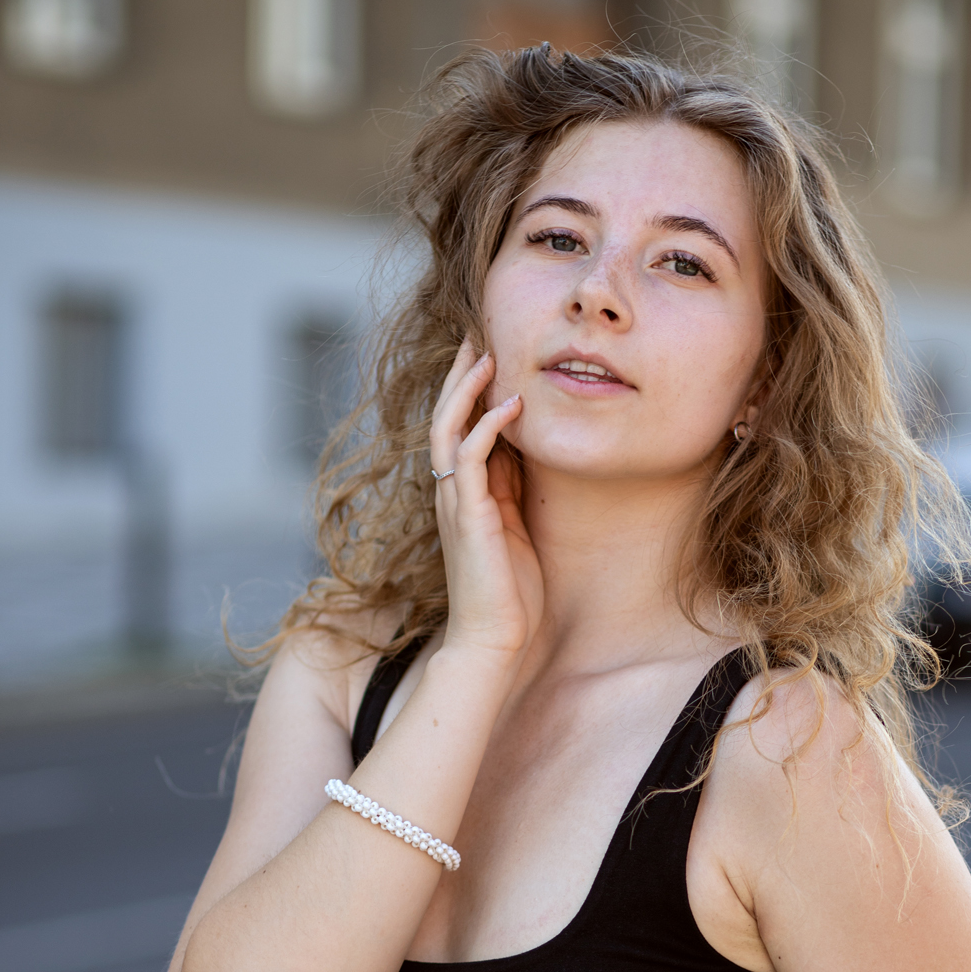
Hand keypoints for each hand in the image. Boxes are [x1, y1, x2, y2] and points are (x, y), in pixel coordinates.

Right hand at [430, 341, 543, 659]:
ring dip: (467, 388)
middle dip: (461, 373)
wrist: (495, 641)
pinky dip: (488, 426)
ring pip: (449, 428)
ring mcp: (455, 503)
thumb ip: (513, 487)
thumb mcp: (516, 525)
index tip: (487, 350)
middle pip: (446, 417)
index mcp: (463, 493)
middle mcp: (451, 493)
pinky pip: (471, 458)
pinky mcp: (469, 517)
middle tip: (477, 330)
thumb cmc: (510, 593)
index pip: (459, 426)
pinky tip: (512, 405)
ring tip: (487, 351)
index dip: (470, 388)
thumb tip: (524, 446)